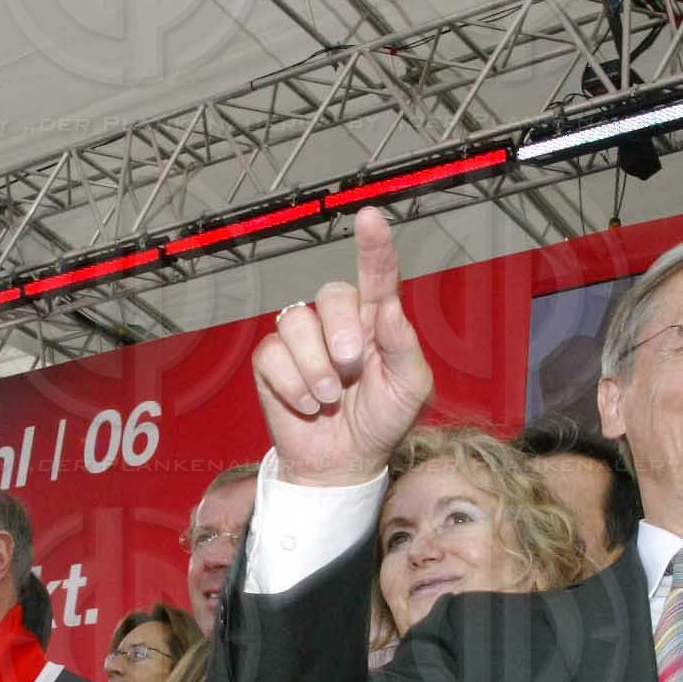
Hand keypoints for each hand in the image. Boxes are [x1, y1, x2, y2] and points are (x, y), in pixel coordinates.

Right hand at [252, 207, 434, 486]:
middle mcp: (339, 322)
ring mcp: (303, 340)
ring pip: (296, 321)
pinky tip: (308, 405)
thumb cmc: (382, 422)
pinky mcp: (272, 362)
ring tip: (330, 397)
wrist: (343, 464)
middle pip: (332, 293)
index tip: (370, 217)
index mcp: (377, 321)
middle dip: (340, 331)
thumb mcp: (410, 390)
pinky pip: (272, 354)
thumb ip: (404, 347)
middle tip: (350, 369)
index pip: (377, 275)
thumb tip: (392, 307)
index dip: (374, 246)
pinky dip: (293, 386)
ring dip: (316, 368)